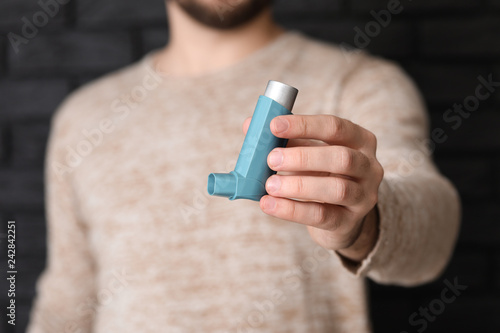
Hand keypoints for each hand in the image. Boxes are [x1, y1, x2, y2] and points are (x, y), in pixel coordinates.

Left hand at [243, 115, 383, 261]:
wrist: (342, 217)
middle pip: (341, 158)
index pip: (335, 127)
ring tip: (270, 185)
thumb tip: (249, 125)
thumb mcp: (308, 154)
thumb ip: (284, 140)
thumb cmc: (321, 175)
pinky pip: (322, 215)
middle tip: (271, 159)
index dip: (304, 125)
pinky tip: (269, 205)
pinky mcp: (349, 222)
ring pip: (336, 189)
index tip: (273, 125)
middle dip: (303, 157)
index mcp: (360, 140)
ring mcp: (363, 197)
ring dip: (299, 185)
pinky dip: (292, 210)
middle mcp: (369, 167)